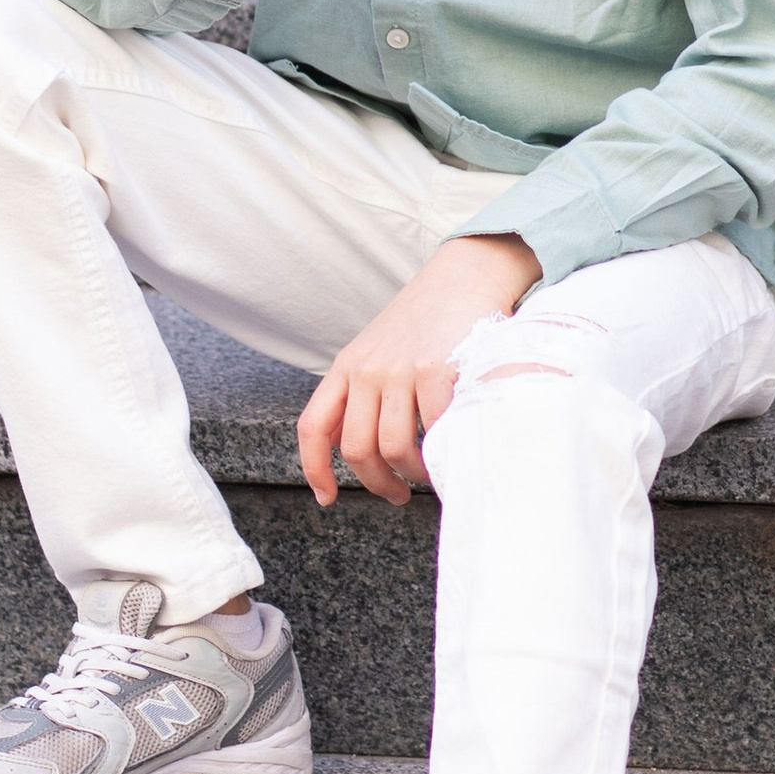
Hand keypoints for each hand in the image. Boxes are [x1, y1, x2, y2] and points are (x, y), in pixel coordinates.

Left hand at [299, 234, 542, 506]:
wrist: (461, 276)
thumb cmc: (423, 322)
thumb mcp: (376, 350)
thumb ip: (360, 393)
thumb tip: (350, 447)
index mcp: (346, 367)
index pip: (314, 425)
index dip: (315, 468)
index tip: (328, 497)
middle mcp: (367, 369)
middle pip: (357, 448)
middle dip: (377, 483)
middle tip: (397, 494)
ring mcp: (401, 369)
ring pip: (394, 447)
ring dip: (412, 473)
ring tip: (428, 474)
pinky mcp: (437, 368)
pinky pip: (434, 429)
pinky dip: (443, 451)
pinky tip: (451, 451)